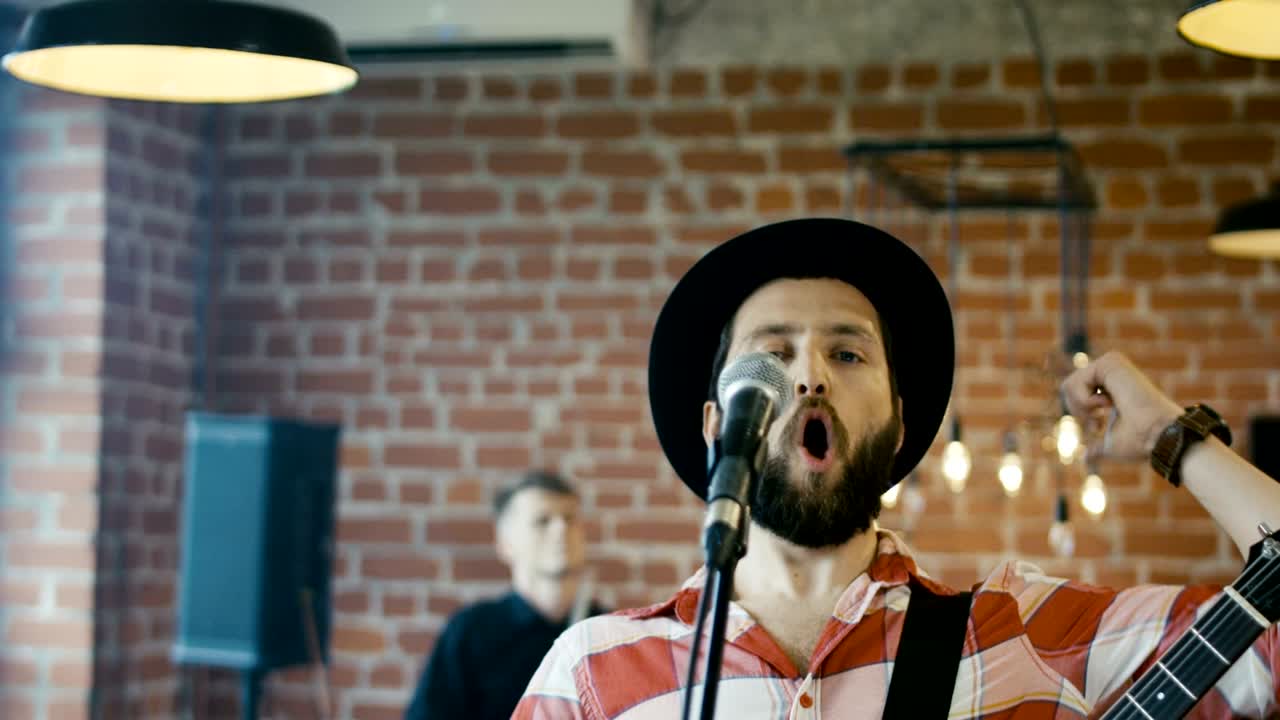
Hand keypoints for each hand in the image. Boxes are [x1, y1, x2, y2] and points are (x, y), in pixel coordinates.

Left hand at [1060, 351, 1182, 462]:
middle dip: (1078, 412)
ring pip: (1069, 385)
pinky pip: (1075, 381)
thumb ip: (1097, 447)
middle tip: (1098, 423)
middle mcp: (1112, 374)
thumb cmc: (1140, 441)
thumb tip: (1086, 460)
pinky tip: (1107, 404)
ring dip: (1081, 408)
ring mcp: (1112, 365)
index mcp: (1112, 389)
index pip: (1075, 396)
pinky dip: (1084, 401)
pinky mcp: (1111, 362)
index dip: (1080, 417)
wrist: (1159, 435)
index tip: (1098, 428)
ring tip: (1102, 414)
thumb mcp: (1110, 444)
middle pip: (1068, 389)